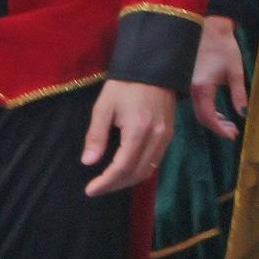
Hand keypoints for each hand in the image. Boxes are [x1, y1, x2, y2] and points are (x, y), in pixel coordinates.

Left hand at [82, 81, 176, 196]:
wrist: (154, 68)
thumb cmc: (124, 86)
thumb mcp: (103, 107)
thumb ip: (96, 135)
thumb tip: (89, 162)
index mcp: (138, 130)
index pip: (123, 167)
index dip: (106, 182)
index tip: (90, 190)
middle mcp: (156, 137)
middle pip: (137, 173)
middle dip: (116, 185)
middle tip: (97, 188)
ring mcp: (166, 137)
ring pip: (149, 170)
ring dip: (128, 180)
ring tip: (110, 182)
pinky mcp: (169, 134)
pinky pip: (155, 160)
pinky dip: (140, 170)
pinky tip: (126, 169)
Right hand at [190, 15, 246, 139]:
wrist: (210, 29)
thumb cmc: (224, 48)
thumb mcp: (235, 72)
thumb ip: (239, 95)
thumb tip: (243, 114)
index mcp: (202, 88)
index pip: (208, 117)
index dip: (220, 129)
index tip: (233, 135)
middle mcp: (191, 89)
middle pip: (202, 117)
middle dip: (217, 127)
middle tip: (234, 132)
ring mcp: (188, 86)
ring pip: (199, 111)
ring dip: (213, 120)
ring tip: (230, 124)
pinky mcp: (189, 82)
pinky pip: (197, 103)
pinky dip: (208, 111)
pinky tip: (220, 113)